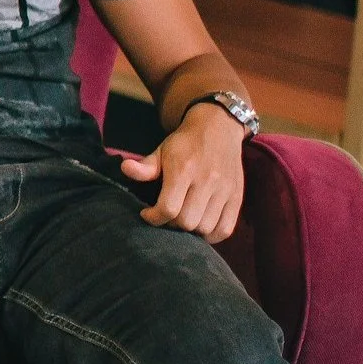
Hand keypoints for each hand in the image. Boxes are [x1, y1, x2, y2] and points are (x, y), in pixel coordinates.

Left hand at [120, 104, 247, 241]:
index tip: (147, 214)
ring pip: (205, 228)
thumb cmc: (185, 143)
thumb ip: (145, 166)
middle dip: (171, 225)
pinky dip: (211, 235)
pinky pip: (225, 229)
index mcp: (184, 170)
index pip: (168, 208)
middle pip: (187, 222)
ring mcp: (225, 190)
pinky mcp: (237, 197)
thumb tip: (125, 169)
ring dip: (190, 231)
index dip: (154, 218)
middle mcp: (207, 181)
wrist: (218, 128)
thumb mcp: (161, 150)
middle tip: (166, 216)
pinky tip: (200, 226)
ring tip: (182, 220)